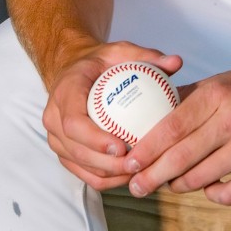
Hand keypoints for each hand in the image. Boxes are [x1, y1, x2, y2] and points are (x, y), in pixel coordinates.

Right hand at [43, 42, 182, 190]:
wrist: (75, 72)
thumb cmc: (100, 63)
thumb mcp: (121, 52)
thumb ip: (147, 56)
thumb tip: (176, 63)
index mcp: (65, 92)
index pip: (73, 122)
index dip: (95, 139)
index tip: (122, 146)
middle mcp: (53, 117)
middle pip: (76, 150)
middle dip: (107, 164)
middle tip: (138, 165)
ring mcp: (56, 138)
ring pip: (80, 166)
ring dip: (109, 175)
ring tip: (139, 173)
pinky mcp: (64, 152)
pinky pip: (83, 173)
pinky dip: (106, 179)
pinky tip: (131, 176)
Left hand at [124, 63, 230, 205]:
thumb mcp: (226, 81)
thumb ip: (191, 97)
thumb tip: (151, 110)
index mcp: (218, 95)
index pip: (169, 128)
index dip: (144, 150)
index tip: (128, 163)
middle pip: (179, 157)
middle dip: (151, 177)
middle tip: (136, 187)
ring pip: (200, 179)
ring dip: (179, 186)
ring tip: (171, 185)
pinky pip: (228, 194)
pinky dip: (212, 195)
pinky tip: (209, 188)